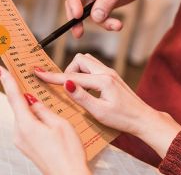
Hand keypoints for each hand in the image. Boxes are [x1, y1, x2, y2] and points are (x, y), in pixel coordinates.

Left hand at [0, 65, 90, 174]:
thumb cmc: (68, 154)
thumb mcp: (60, 124)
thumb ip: (44, 109)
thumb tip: (32, 100)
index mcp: (26, 125)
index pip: (14, 97)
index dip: (7, 80)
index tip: (0, 68)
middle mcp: (19, 134)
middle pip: (18, 106)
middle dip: (21, 91)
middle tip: (22, 75)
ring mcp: (22, 142)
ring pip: (24, 116)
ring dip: (30, 106)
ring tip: (41, 96)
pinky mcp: (27, 147)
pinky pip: (27, 126)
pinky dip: (32, 117)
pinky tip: (44, 116)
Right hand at [34, 54, 180, 157]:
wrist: (143, 119)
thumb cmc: (123, 119)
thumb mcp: (99, 112)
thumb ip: (81, 97)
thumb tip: (66, 84)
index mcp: (103, 81)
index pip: (71, 76)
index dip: (53, 76)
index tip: (37, 72)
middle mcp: (107, 72)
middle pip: (79, 61)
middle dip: (69, 71)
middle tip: (69, 90)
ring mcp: (111, 73)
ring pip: (87, 62)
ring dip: (78, 72)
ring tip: (77, 90)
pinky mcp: (112, 77)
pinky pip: (93, 68)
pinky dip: (85, 74)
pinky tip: (87, 90)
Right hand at [65, 0, 167, 37]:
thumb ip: (108, 0)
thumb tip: (95, 17)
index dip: (72, 1)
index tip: (77, 15)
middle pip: (76, 1)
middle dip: (77, 17)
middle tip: (78, 32)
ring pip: (89, 11)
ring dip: (99, 22)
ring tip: (116, 26)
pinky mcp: (105, 2)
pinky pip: (101, 15)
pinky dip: (107, 22)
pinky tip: (118, 25)